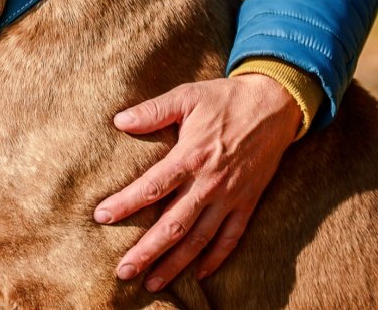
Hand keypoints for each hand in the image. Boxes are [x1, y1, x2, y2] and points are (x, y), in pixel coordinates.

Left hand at [93, 74, 301, 291]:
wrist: (275, 105)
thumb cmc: (225, 99)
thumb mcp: (187, 96)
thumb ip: (153, 111)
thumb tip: (119, 121)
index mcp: (191, 156)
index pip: (152, 187)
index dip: (126, 204)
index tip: (101, 217)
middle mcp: (210, 183)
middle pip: (174, 225)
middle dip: (147, 251)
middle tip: (123, 271)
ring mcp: (231, 197)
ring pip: (200, 239)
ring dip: (175, 264)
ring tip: (152, 282)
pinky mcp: (248, 203)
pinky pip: (231, 238)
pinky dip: (216, 259)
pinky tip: (198, 274)